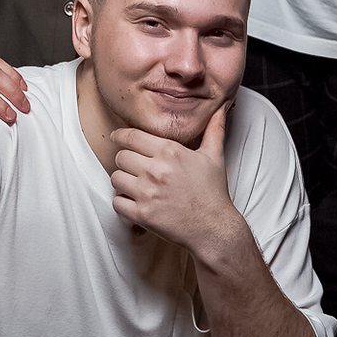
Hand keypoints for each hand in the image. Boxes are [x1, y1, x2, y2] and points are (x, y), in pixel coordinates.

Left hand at [110, 103, 242, 257]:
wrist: (214, 228)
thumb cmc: (212, 193)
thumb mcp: (214, 157)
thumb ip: (213, 130)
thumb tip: (221, 108)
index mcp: (170, 152)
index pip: (131, 136)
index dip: (120, 136)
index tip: (117, 138)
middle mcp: (156, 170)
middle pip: (120, 156)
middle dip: (125, 161)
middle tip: (133, 166)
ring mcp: (147, 193)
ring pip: (115, 178)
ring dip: (122, 181)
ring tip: (134, 185)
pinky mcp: (142, 214)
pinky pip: (116, 203)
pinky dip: (122, 202)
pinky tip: (133, 202)